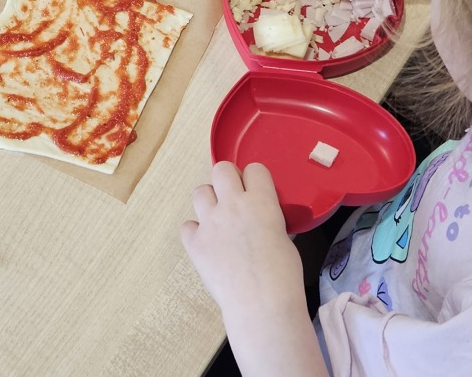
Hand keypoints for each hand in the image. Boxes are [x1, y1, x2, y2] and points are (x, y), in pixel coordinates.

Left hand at [181, 162, 306, 321]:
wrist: (261, 304)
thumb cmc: (283, 275)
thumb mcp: (284, 236)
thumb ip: (269, 219)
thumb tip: (261, 220)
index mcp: (261, 201)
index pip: (254, 168)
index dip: (255, 179)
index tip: (256, 190)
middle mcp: (232, 205)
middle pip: (221, 169)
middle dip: (228, 180)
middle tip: (234, 199)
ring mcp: (210, 223)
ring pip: (199, 192)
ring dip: (209, 202)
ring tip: (218, 220)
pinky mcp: (195, 243)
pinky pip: (187, 226)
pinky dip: (195, 233)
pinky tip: (207, 244)